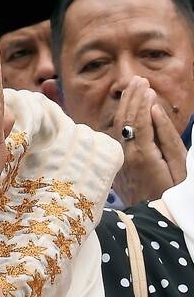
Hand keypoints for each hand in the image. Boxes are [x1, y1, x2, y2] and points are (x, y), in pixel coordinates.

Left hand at [112, 77, 186, 205]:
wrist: (155, 217)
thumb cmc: (173, 191)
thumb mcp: (178, 164)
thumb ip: (166, 135)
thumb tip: (154, 110)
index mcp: (141, 153)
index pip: (137, 119)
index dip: (141, 101)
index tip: (146, 85)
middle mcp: (125, 153)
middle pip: (124, 118)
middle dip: (131, 97)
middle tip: (138, 79)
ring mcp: (119, 157)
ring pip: (118, 124)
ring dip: (125, 104)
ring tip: (132, 88)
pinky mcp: (118, 161)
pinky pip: (117, 134)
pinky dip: (122, 117)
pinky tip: (126, 108)